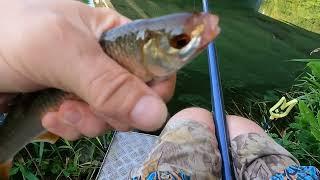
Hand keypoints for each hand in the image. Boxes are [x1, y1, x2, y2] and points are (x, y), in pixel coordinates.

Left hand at [0, 0, 174, 139]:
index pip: (155, 67)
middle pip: (134, 99)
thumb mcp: (63, 51)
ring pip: (110, 116)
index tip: (134, 108)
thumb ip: (109, 83)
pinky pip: (86, 125)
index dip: (152, 91)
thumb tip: (156, 115)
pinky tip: (49, 116)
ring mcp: (88, 84)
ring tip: (59, 110)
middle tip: (82, 108)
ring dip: (87, 122)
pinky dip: (70, 127)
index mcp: (115, 36)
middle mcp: (106, 61)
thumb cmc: (10, 34)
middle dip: (111, 111)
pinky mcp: (70, 102)